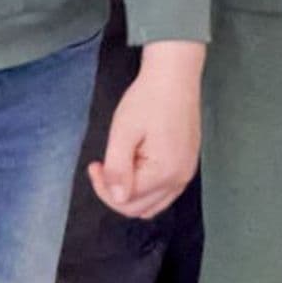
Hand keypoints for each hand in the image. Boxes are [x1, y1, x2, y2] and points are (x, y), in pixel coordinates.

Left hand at [88, 39, 205, 220]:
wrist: (174, 75)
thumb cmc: (148, 99)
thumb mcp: (124, 132)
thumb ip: (118, 169)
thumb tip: (116, 198)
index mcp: (165, 172)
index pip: (126, 200)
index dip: (103, 187)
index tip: (94, 165)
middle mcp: (180, 179)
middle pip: (139, 207)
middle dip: (114, 192)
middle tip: (102, 166)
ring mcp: (186, 173)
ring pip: (152, 204)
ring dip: (130, 194)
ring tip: (119, 167)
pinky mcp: (187, 165)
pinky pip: (164, 192)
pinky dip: (146, 189)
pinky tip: (136, 167)